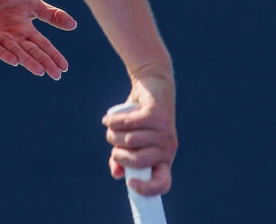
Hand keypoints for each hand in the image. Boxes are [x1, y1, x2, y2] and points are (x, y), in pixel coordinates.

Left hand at [0, 0, 76, 79]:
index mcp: (25, 31)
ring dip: (28, 62)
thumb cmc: (3, 0)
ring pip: (16, 52)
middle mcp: (13, 38)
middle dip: (44, 62)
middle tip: (56, 75)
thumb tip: (74, 25)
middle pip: (32, 52)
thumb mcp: (31, 4)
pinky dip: (4, 54)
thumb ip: (51, 14)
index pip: (43, 45)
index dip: (53, 55)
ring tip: (39, 71)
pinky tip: (14, 61)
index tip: (64, 67)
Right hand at [102, 74, 176, 195]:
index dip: (148, 189)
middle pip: (138, 161)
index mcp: (163, 159)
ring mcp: (163, 131)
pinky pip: (128, 123)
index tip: (130, 184)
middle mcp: (167, 147)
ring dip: (113, 135)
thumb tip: (117, 173)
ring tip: (111, 129)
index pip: (163, 183)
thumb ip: (123, 159)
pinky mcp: (155, 114)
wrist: (153, 87)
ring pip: (129, 140)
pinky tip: (108, 120)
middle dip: (119, 155)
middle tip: (114, 148)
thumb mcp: (131, 143)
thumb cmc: (140, 122)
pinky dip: (114, 121)